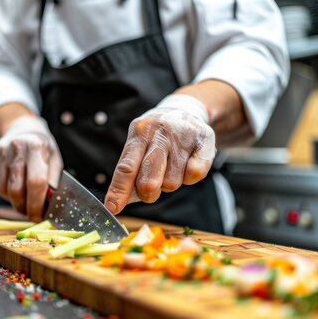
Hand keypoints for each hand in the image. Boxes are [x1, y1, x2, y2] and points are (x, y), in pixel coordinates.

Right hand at [0, 117, 62, 221]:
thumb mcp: (55, 161)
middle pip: (16, 190)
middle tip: (30, 213)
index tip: (39, 216)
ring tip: (24, 199)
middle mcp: (16, 147)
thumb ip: (53, 182)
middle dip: (24, 207)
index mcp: (36, 147)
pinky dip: (6, 193)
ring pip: (4, 190)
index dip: (37, 204)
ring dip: (15, 202)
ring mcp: (1, 150)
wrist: (24, 128)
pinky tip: (15, 187)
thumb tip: (49, 205)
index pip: (36, 182)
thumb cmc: (42, 149)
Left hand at [105, 94, 215, 213]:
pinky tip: (187, 164)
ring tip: (171, 167)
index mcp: (139, 132)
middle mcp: (161, 131)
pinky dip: (189, 177)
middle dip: (147, 193)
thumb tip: (121, 200)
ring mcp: (184, 134)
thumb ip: (132, 168)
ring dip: (170, 182)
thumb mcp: (139, 143)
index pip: (126, 167)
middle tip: (150, 190)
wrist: (185, 110)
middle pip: (149, 179)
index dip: (119, 190)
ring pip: (173, 182)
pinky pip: (194, 175)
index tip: (113, 208)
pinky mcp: (205, 139)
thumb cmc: (156, 136)